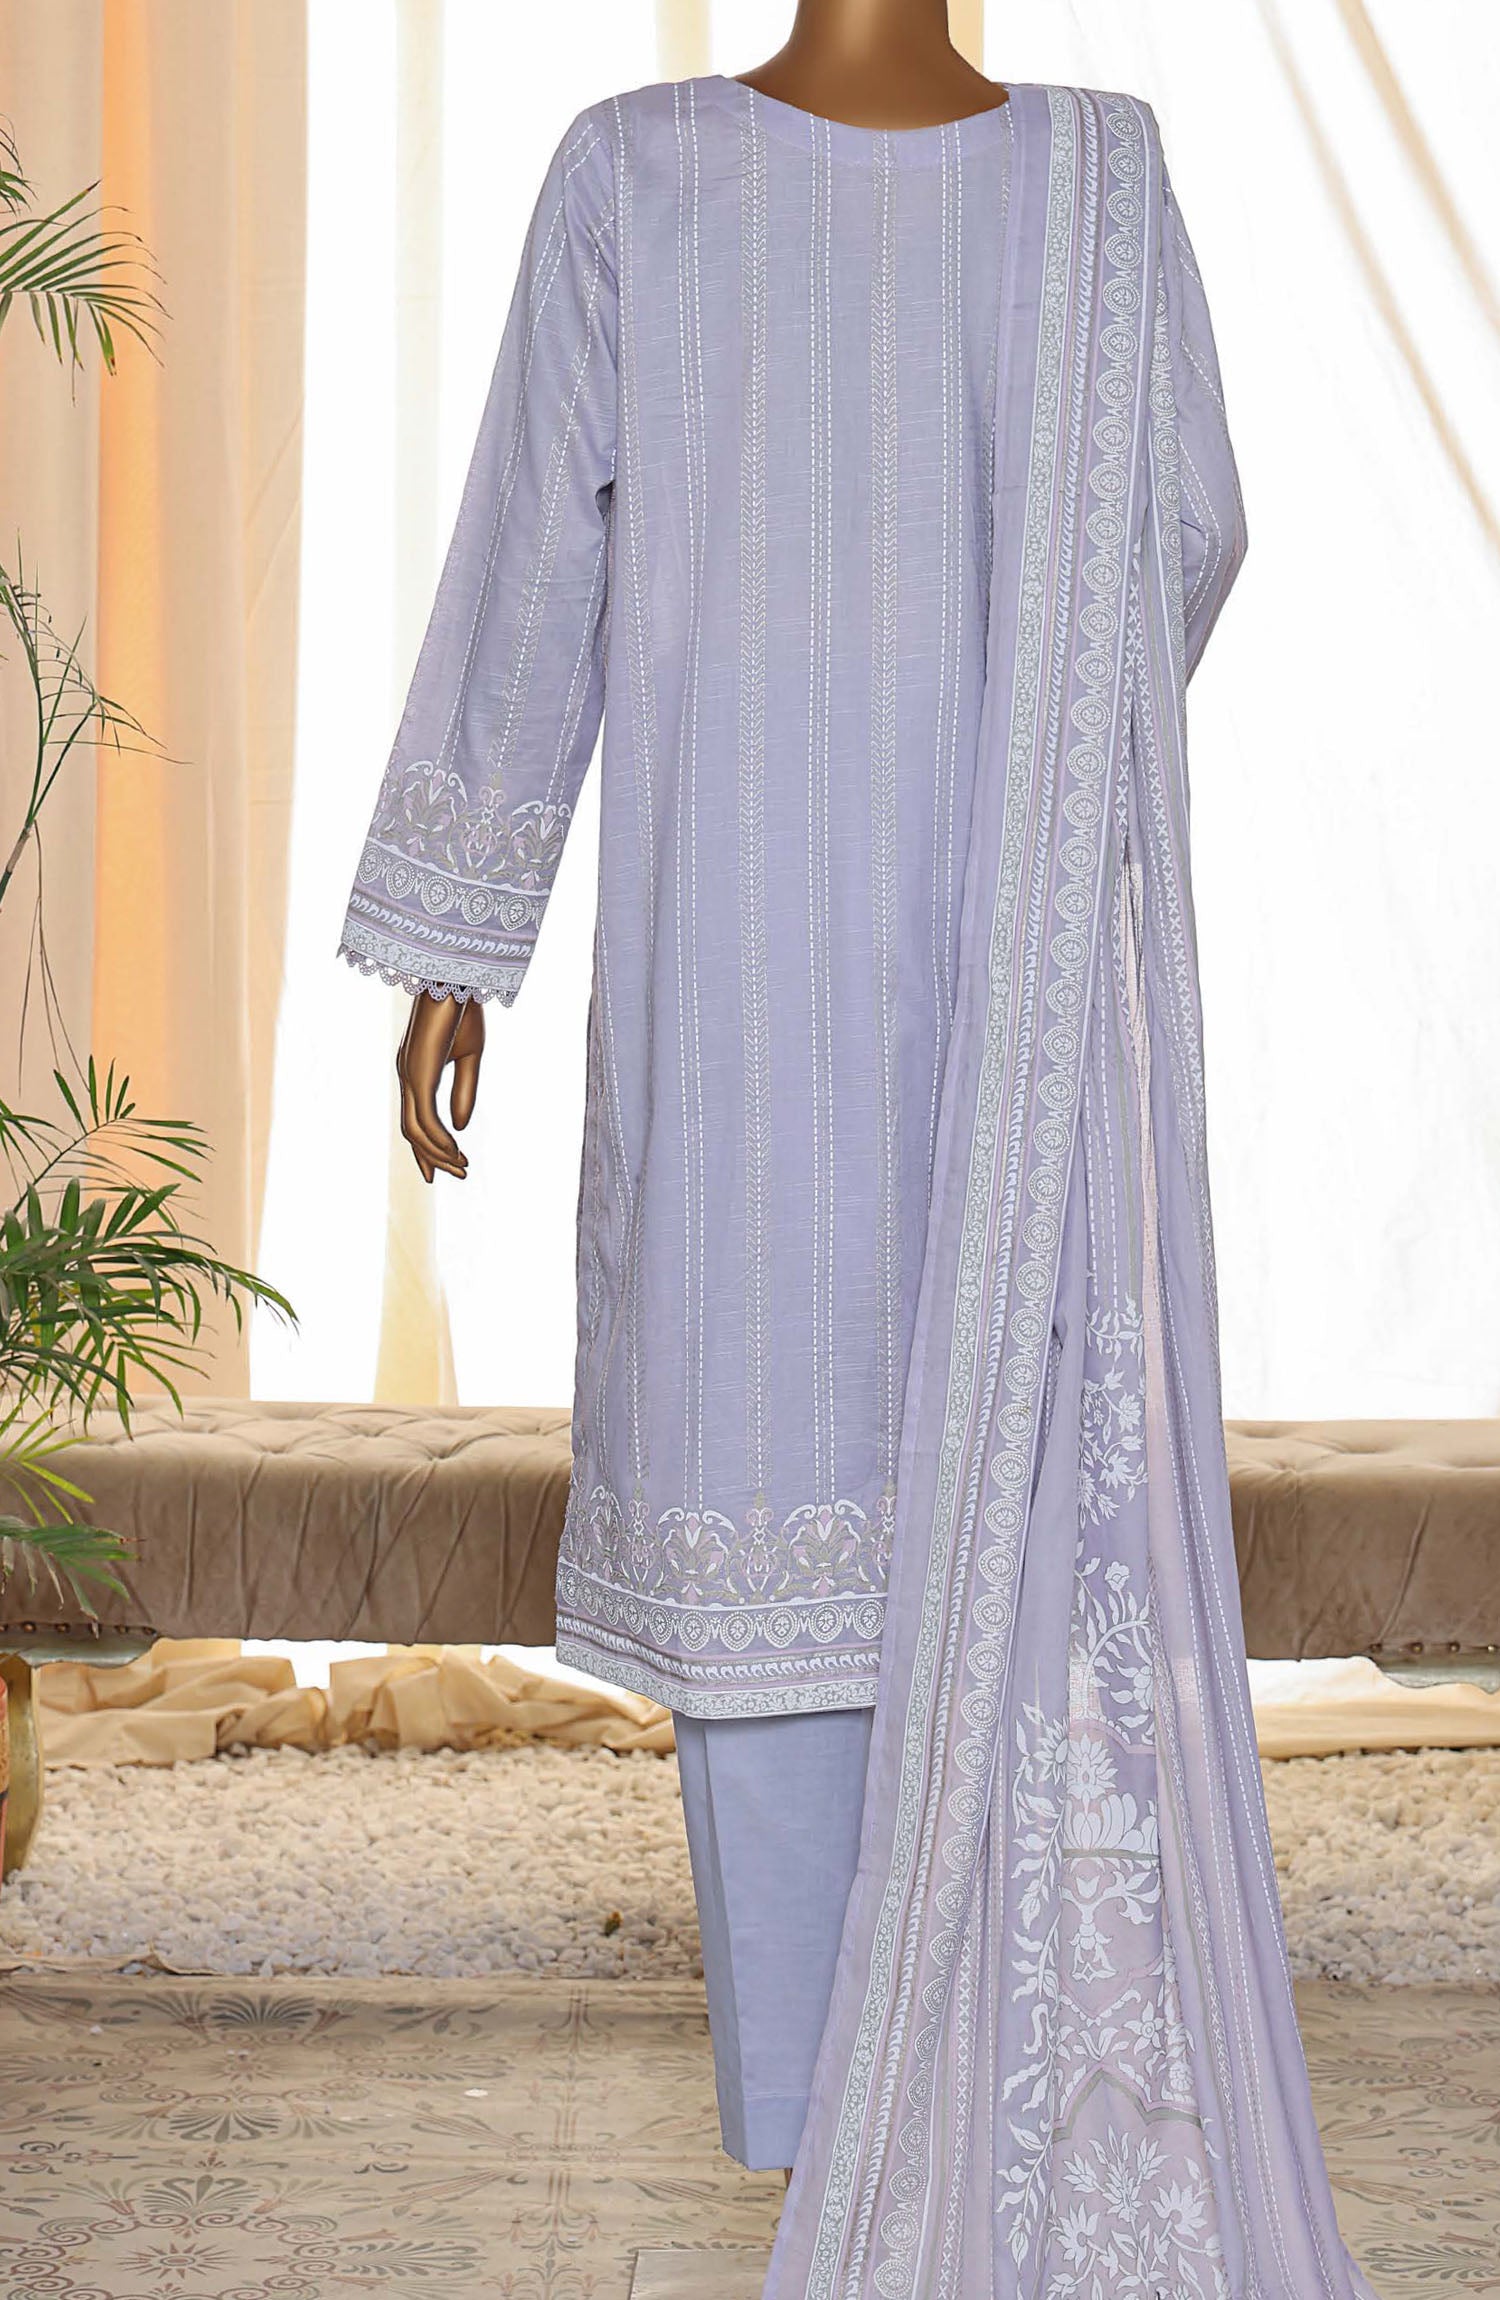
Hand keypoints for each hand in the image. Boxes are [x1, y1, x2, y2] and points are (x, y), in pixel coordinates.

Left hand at [397, 990, 484, 1181]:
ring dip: (439, 1153)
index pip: (417, 1118)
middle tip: (458, 1174)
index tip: (449, 1166)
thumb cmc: (462, 1010)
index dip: (430, 1146)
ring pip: (416, 1130)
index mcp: (417, 1071)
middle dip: (433, 1157)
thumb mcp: (470, 1056)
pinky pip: (425, 1118)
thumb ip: (464, 1091)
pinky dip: (439, 1139)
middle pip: (413, 1130)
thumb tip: (460, 1127)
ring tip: (462, 1166)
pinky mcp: (418, 1073)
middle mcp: (407, 1075)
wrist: (456, 977)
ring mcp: (410, 1075)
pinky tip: (456, 1150)